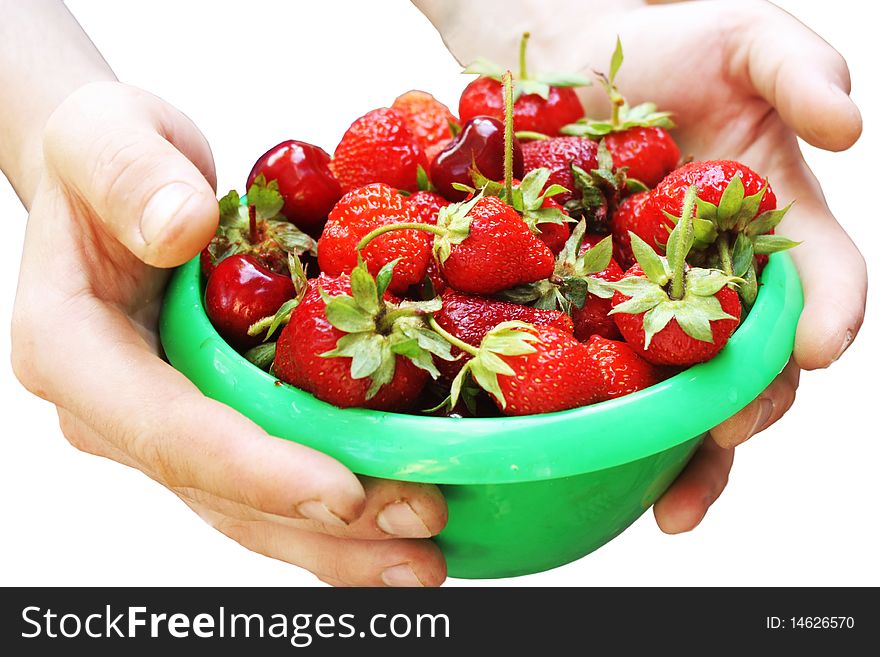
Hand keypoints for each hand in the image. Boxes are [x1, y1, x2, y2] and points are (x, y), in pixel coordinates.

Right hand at [10, 81, 446, 586]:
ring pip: (247, 507)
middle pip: (219, 492)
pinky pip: (267, 477)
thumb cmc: (106, 156)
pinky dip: (330, 511)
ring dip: (337, 542)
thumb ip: (132, 176)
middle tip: (419, 541)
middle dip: (321, 528)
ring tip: (425, 560)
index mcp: (73, 349)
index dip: (255, 469)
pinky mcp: (208, 422)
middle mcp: (115, 410)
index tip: (344, 491)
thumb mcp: (107, 136)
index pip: (166, 429)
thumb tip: (182, 227)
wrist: (113, 183)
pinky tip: (392, 526)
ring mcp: (163, 425)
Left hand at [421, 0, 865, 531]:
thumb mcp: (748, 38)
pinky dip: (595, 414)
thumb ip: (802, 71)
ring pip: (679, 393)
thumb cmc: (667, 49)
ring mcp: (650, 304)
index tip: (821, 344)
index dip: (831, 318)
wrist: (565, 62)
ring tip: (663, 501)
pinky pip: (594, 370)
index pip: (825, 287)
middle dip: (747, 408)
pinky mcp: (584, 311)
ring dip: (679, 452)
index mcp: (776, 230)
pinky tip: (580, 450)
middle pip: (755, 365)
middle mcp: (721, 283)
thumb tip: (845, 128)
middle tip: (726, 434)